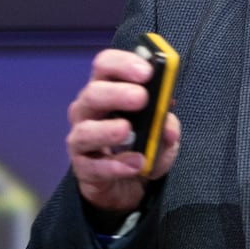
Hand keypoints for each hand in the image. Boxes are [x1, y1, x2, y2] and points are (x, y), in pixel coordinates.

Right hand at [65, 48, 181, 214]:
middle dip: (117, 93)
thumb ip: (166, 122)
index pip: (106, 65)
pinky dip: (114, 165)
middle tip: (141, 98)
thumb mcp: (162, 131)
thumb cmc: (142, 145)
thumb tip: (167, 125)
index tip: (147, 71)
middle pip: (93, 93)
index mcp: (108, 89)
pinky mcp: (82, 167)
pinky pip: (93, 165)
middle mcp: (89, 110)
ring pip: (84, 130)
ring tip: (127, 130)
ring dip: (107, 130)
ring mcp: (81, 138)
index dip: (123, 63)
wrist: (129, 184)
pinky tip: (134, 164)